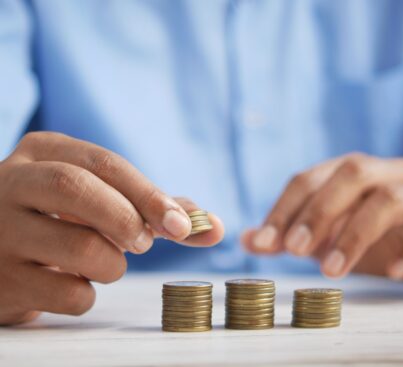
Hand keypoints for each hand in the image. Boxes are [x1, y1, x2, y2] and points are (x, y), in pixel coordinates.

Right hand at [0, 132, 223, 324]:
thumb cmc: (63, 217)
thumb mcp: (98, 197)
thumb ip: (154, 207)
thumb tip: (213, 226)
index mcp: (43, 152)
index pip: (105, 164)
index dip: (150, 195)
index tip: (182, 225)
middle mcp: (11, 182)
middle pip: (79, 189)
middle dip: (127, 219)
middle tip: (143, 243)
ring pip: (81, 248)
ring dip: (112, 264)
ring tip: (103, 261)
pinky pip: (68, 293)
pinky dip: (88, 295)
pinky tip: (72, 282)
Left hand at [242, 153, 402, 292]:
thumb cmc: (374, 243)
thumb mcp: (325, 240)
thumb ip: (288, 237)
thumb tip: (246, 240)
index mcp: (351, 172)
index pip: (309, 179)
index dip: (284, 208)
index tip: (264, 242)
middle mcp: (386, 173)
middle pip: (350, 173)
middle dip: (318, 211)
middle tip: (294, 250)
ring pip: (389, 199)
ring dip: (354, 235)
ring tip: (332, 271)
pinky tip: (393, 272)